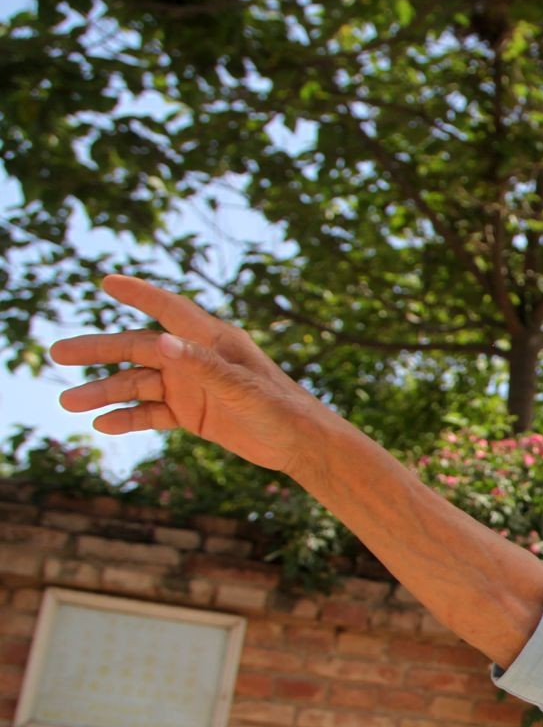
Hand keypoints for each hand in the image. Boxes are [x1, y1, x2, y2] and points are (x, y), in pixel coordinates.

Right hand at [51, 274, 327, 474]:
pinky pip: (151, 413)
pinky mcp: (192, 413)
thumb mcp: (242, 388)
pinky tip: (100, 425)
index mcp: (212, 340)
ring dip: (103, 392)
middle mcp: (196, 358)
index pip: (168, 310)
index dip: (139, 294)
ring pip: (137, 384)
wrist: (302, 445)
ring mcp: (191, 386)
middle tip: (57, 353)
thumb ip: (203, 366)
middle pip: (137, 349)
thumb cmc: (282, 410)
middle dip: (98, 351)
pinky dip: (127, 418)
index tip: (106, 282)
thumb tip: (161, 341)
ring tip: (68, 404)